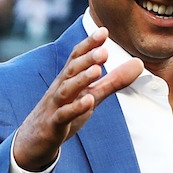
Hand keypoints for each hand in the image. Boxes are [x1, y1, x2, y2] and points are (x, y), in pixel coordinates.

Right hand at [11, 28, 142, 171]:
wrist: (34, 141)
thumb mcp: (92, 96)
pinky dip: (75, 108)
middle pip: (72, 70)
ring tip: (97, 70)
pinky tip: (88, 102)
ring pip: (66, 90)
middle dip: (87, 59)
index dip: (89, 44)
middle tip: (103, 49)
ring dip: (81, 79)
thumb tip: (139, 64)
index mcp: (69, 79)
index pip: (77, 57)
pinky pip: (64, 115)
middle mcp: (60, 88)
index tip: (103, 30)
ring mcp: (55, 106)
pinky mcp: (53, 125)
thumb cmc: (65, 113)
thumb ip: (113, 81)